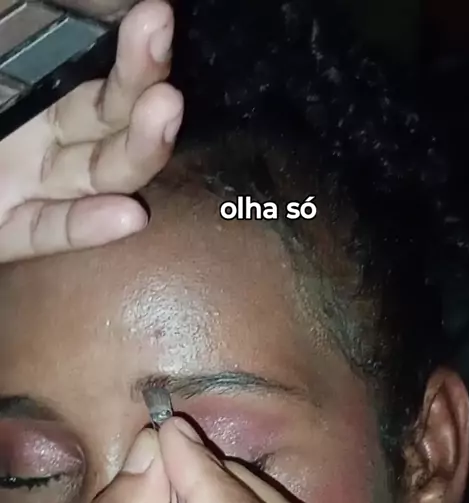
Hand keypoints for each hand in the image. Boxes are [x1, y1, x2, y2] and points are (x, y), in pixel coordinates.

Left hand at [0, 0, 182, 262]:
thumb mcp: (2, 38)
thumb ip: (48, 21)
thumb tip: (127, 3)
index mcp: (34, 90)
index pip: (102, 81)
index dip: (134, 60)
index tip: (160, 21)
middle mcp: (36, 136)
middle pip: (107, 121)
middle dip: (141, 90)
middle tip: (167, 53)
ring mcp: (22, 186)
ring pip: (91, 175)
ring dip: (136, 150)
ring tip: (167, 112)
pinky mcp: (2, 231)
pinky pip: (46, 231)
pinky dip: (85, 227)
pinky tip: (130, 218)